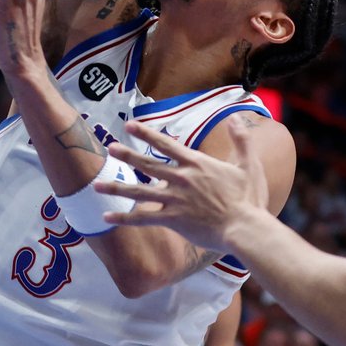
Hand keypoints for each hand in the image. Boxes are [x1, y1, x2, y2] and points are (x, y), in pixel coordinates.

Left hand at [93, 117, 267, 252]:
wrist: (244, 228)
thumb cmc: (248, 198)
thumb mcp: (248, 165)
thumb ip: (242, 140)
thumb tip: (237, 118)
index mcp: (196, 164)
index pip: (166, 144)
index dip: (146, 134)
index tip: (130, 126)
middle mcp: (180, 179)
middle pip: (147, 165)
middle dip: (127, 155)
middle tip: (110, 147)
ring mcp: (174, 199)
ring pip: (139, 192)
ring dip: (117, 187)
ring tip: (96, 185)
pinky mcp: (173, 220)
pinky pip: (143, 219)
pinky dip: (124, 218)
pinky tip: (107, 217)